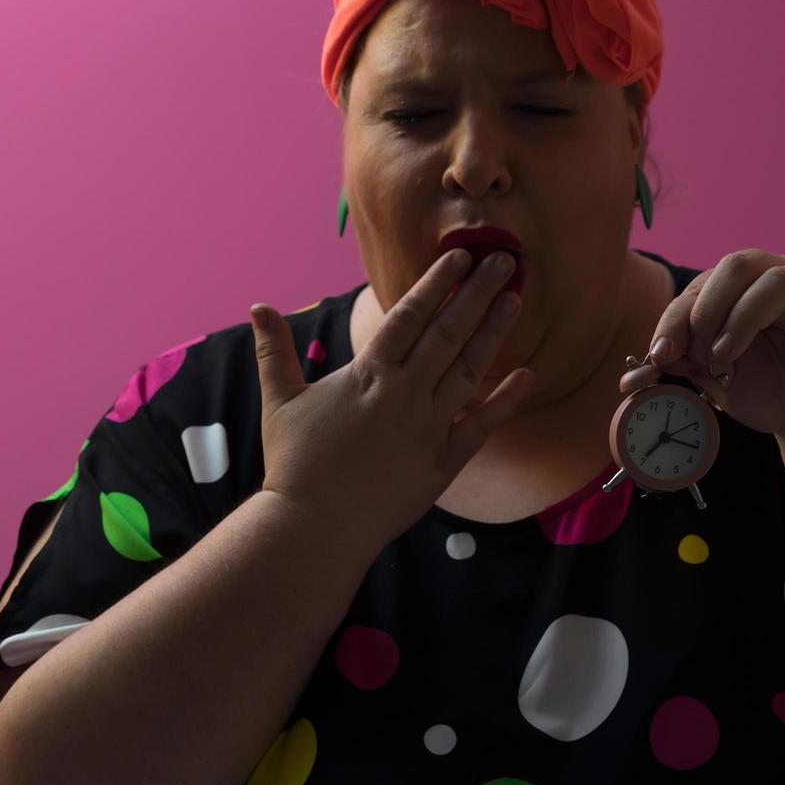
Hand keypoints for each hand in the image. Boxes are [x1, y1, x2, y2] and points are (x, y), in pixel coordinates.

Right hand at [249, 249, 532, 551]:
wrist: (313, 527)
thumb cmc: (293, 464)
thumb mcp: (280, 400)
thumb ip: (275, 350)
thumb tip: (258, 305)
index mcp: (368, 375)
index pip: (409, 315)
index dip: (436, 283)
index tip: (460, 257)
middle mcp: (404, 394)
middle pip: (448, 333)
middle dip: (477, 293)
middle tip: (503, 261)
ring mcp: (428, 428)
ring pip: (469, 370)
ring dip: (494, 333)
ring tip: (515, 299)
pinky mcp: (444, 463)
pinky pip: (481, 426)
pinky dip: (505, 400)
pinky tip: (527, 374)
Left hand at [618, 243, 784, 454]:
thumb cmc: (770, 394)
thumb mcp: (718, 381)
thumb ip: (688, 364)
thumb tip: (644, 363)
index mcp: (740, 292)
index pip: (702, 286)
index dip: (674, 317)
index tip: (659, 354)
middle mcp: (775, 283)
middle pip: (736, 266)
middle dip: (704, 310)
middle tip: (696, 355)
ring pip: (777, 278)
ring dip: (742, 316)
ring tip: (726, 358)